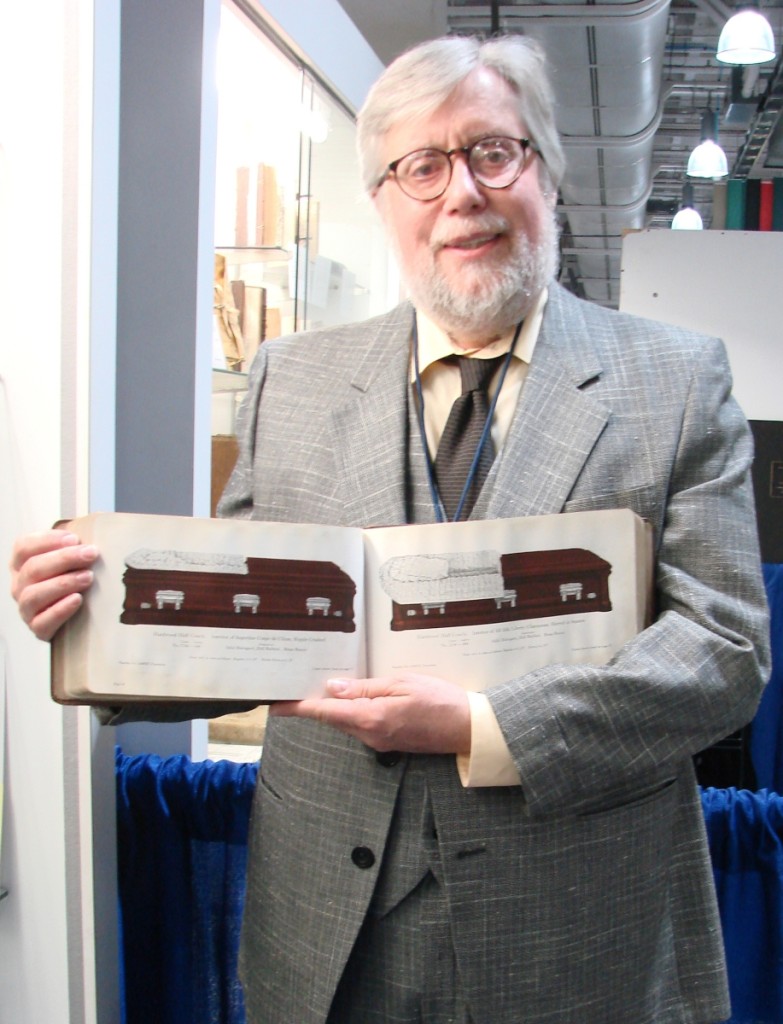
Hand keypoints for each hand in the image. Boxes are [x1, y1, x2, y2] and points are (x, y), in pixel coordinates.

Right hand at [9, 529, 98, 640]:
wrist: (76, 617)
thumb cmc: (73, 580)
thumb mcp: (71, 559)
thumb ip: (74, 544)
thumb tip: (98, 526)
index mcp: (21, 564)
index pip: (23, 547)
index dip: (47, 540)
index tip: (74, 538)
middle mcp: (19, 585)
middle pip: (33, 568)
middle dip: (64, 559)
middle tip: (90, 554)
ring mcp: (26, 609)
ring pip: (34, 595)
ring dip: (63, 583)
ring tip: (88, 577)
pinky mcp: (38, 629)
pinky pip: (43, 621)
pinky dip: (60, 609)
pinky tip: (78, 599)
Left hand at [269, 672, 470, 754]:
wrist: (468, 729)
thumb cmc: (440, 701)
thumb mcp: (401, 683)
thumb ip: (365, 687)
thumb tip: (333, 687)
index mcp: (370, 718)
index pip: (325, 713)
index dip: (298, 708)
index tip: (276, 705)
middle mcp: (370, 735)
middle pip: (334, 717)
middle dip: (317, 702)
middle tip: (303, 681)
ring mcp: (379, 741)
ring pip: (348, 721)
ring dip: (338, 706)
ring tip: (332, 682)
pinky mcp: (389, 742)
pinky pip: (363, 725)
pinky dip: (354, 711)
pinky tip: (360, 695)